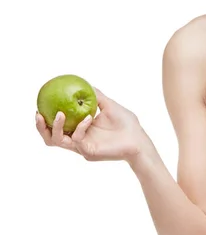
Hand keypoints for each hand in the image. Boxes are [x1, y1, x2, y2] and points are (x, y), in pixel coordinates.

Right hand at [35, 87, 153, 164]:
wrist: (139, 139)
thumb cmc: (126, 123)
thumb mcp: (109, 105)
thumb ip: (97, 96)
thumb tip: (84, 83)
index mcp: (80, 129)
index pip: (57, 126)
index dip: (45, 119)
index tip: (39, 105)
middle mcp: (78, 139)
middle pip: (50, 137)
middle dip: (40, 127)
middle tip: (38, 113)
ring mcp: (81, 147)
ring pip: (57, 141)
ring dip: (55, 127)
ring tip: (59, 114)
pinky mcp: (88, 152)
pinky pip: (77, 139)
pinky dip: (80, 127)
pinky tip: (89, 118)